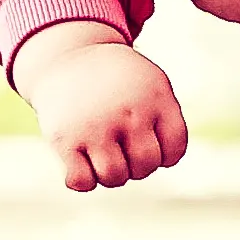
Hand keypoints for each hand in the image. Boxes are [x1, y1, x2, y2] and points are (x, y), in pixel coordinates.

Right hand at [12, 29, 189, 193]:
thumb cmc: (118, 81)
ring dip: (112, 175)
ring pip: (115, 177)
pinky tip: (83, 163)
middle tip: (123, 146)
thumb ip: (167, 123)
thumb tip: (162, 163)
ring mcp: (96, 126)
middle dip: (138, 165)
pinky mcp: (65, 139)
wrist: (68, 57)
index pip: (174, 151)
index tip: (148, 138)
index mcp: (157, 98)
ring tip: (106, 154)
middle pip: (145, 166)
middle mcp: (129, 112)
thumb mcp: (153, 86)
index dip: (164, 155)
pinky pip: (81, 181)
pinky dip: (85, 182)